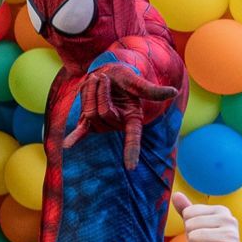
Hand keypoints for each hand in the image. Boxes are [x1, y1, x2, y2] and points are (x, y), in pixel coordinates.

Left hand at [62, 62, 177, 168]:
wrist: (106, 73)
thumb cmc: (124, 78)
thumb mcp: (136, 82)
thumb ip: (151, 91)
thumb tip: (174, 92)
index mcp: (132, 119)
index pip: (133, 138)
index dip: (132, 151)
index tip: (131, 167)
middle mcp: (117, 125)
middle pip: (102, 113)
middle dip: (100, 91)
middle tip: (102, 76)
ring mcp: (102, 126)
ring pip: (89, 112)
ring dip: (89, 92)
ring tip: (95, 81)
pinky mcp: (88, 123)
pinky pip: (81, 132)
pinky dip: (74, 138)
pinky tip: (67, 146)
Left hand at [175, 192, 241, 241]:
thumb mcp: (196, 229)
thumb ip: (187, 212)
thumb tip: (175, 194)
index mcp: (222, 211)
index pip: (188, 213)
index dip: (189, 229)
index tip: (202, 239)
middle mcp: (230, 220)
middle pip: (190, 225)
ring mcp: (232, 236)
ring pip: (194, 238)